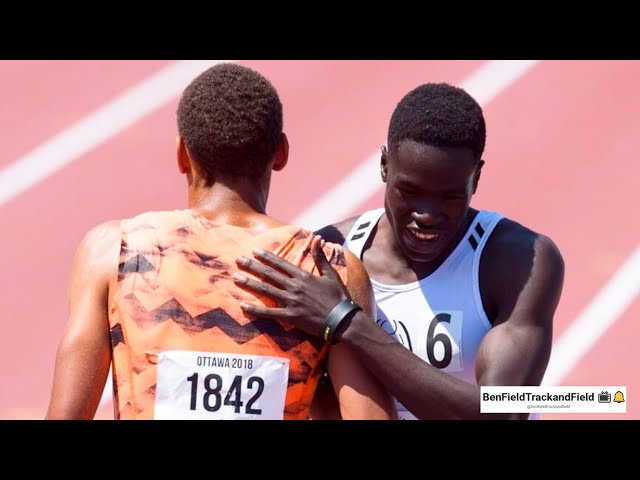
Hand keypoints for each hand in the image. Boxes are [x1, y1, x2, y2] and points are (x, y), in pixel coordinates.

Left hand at [233, 235, 350, 337]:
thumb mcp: (331, 274)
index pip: (281, 264)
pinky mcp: (290, 317)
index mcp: (304, 276)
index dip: (266, 257)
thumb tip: (318, 239)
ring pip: (266, 290)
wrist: (342, 320)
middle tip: (238, 260)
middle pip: (269, 274)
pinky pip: (269, 313)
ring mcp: (291, 302)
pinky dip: (255, 310)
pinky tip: (243, 306)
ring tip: (236, 277)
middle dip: (252, 266)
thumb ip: (321, 257)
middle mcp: (294, 287)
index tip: (254, 251)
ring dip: (249, 283)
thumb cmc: (338, 297)